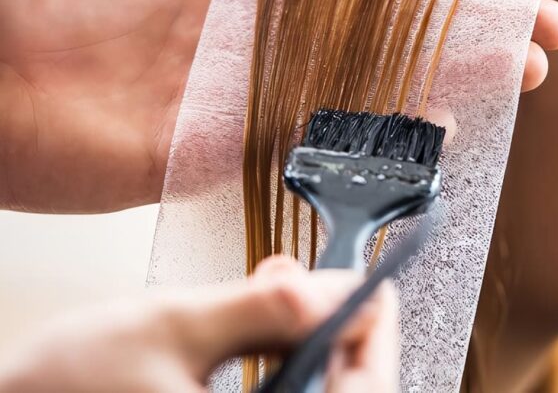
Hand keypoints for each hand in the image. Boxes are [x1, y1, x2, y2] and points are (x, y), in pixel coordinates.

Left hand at [0, 0, 557, 213]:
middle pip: (379, 32)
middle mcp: (250, 40)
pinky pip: (313, 140)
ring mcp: (241, 95)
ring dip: (449, 80)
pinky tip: (442, 123)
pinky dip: (379, 132)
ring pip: (366, 86)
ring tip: (522, 74)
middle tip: (541, 30)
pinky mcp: (218, 146)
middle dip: (465, 29)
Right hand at [0, 256, 397, 392]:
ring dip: (307, 344)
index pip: (358, 392)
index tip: (379, 289)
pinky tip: (265, 330)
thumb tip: (329, 288)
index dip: (376, 338)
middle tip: (331, 285)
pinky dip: (279, 362)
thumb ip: (260, 310)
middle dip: (338, 333)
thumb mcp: (175, 328)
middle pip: (336, 390)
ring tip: (289, 297)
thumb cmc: (69, 385)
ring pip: (306, 392)